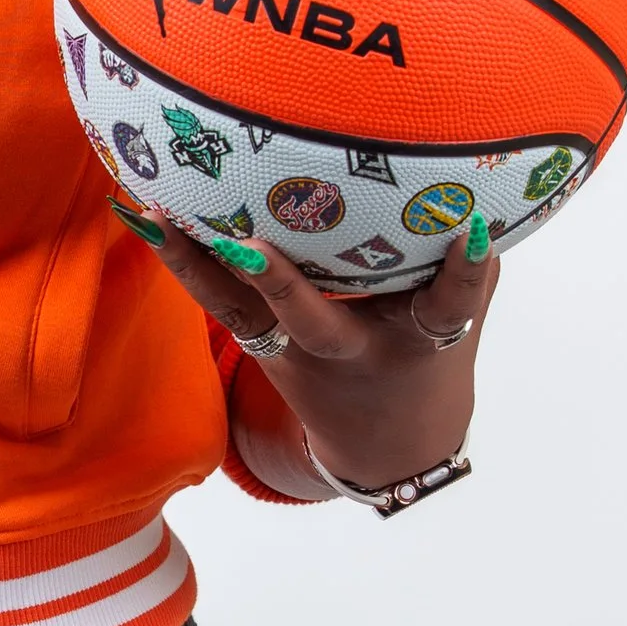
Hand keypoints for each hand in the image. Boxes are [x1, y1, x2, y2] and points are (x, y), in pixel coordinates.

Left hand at [145, 217, 498, 498]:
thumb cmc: (429, 354)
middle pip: (318, 323)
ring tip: (158, 212)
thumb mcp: (463, 314)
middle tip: (250, 243)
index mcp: (420, 338)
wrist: (387, 445)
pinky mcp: (261, 343)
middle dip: (284, 284)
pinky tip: (144, 214)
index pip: (452, 303)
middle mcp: (351, 351)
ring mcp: (297, 352)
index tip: (468, 230)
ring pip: (243, 312)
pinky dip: (184, 259)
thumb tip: (482, 180)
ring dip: (200, 264)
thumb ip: (472, 258)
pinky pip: (219, 300)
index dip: (466, 270)